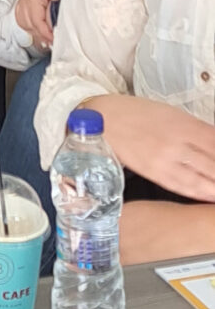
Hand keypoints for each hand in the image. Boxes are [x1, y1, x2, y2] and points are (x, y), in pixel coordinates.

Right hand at [14, 0, 73, 47]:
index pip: (35, 20)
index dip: (45, 32)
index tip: (55, 39)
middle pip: (27, 23)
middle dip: (40, 35)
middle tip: (52, 42)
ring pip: (23, 22)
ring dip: (35, 32)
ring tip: (47, 39)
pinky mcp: (28, 1)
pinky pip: (24, 18)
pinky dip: (31, 26)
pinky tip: (41, 31)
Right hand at [96, 97, 214, 200]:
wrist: (105, 120)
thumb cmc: (137, 113)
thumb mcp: (170, 112)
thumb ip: (194, 128)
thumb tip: (214, 140)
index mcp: (183, 123)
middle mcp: (177, 142)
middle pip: (212, 163)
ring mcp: (166, 159)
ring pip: (200, 178)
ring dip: (214, 186)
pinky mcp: (154, 172)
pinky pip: (181, 185)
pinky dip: (198, 193)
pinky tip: (209, 196)